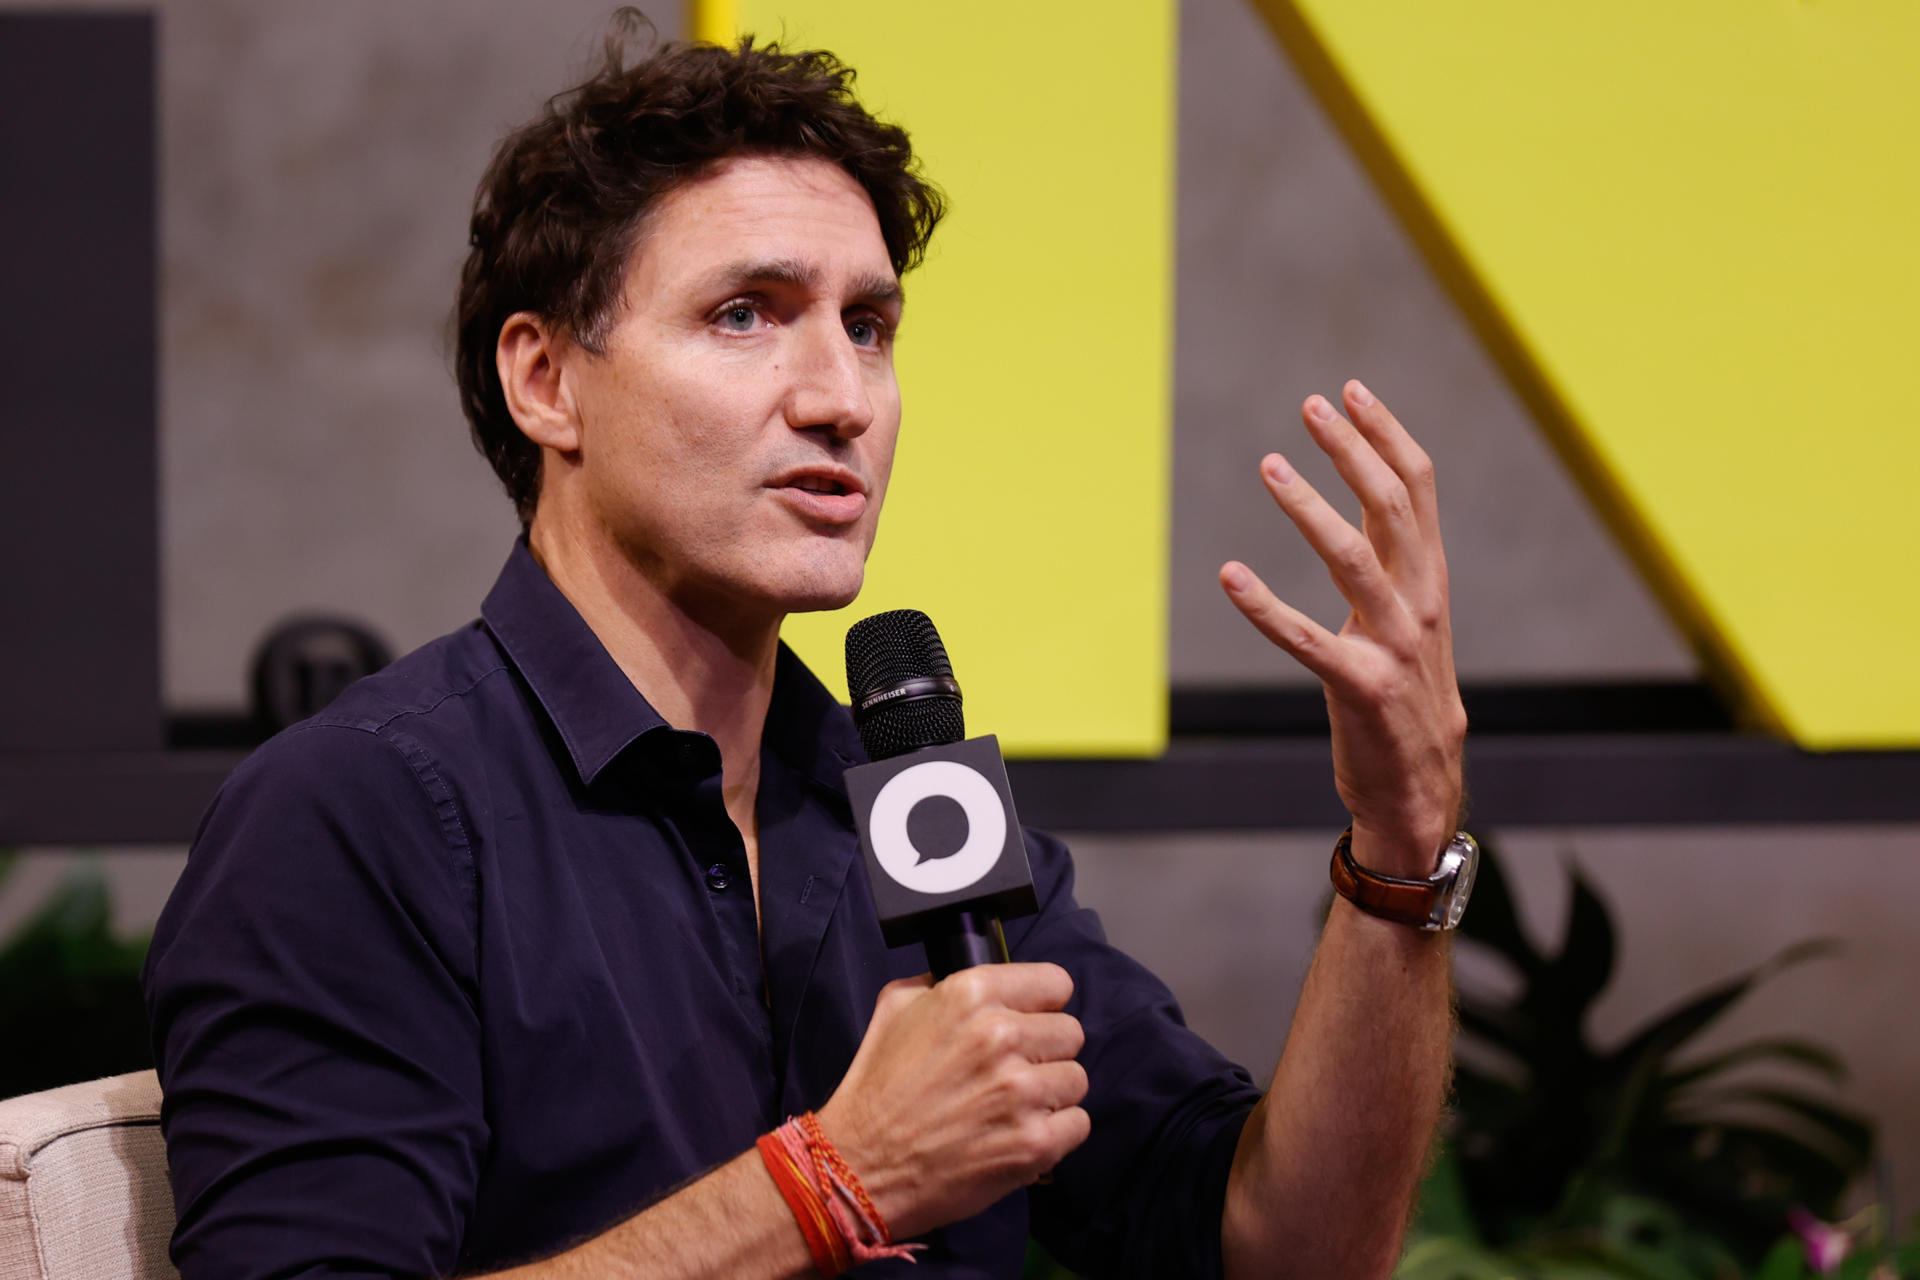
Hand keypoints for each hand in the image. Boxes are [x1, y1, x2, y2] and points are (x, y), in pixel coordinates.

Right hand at [817, 963, 1089, 1238]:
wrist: (861, 1167)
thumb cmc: (876, 1087)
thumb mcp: (895, 1008)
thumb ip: (941, 983)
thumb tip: (982, 982)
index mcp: (972, 994)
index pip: (1055, 983)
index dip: (1042, 1005)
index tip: (1029, 1022)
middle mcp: (1002, 1035)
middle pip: (1070, 1032)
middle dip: (1045, 1052)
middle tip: (1013, 1072)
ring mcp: (1022, 1091)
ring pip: (1076, 1079)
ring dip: (1051, 1095)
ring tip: (1013, 1108)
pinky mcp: (1035, 1142)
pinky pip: (1079, 1124)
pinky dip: (1056, 1134)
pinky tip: (1020, 1135)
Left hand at [1220, 380, 1465, 875]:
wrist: (1421, 787)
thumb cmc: (1405, 695)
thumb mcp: (1407, 617)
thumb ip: (1389, 560)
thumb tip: (1362, 495)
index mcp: (1430, 579)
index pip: (1417, 488)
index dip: (1386, 434)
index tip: (1350, 391)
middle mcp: (1420, 602)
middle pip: (1390, 506)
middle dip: (1351, 450)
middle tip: (1310, 407)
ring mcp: (1394, 645)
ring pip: (1353, 557)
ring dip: (1309, 505)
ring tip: (1270, 464)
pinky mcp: (1361, 686)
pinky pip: (1306, 639)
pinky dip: (1265, 606)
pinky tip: (1229, 576)